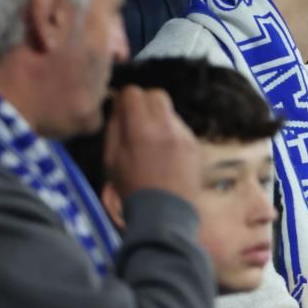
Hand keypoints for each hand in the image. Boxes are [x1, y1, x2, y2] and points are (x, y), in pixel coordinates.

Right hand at [104, 86, 203, 204]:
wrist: (165, 214)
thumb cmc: (132, 188)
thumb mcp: (111, 160)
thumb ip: (114, 128)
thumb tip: (119, 106)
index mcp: (141, 131)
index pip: (134, 93)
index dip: (125, 100)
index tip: (123, 112)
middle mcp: (166, 128)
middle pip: (156, 94)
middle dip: (144, 103)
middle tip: (138, 122)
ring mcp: (184, 136)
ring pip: (170, 111)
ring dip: (159, 119)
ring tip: (152, 144)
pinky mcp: (195, 145)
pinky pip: (181, 128)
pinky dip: (171, 134)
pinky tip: (166, 155)